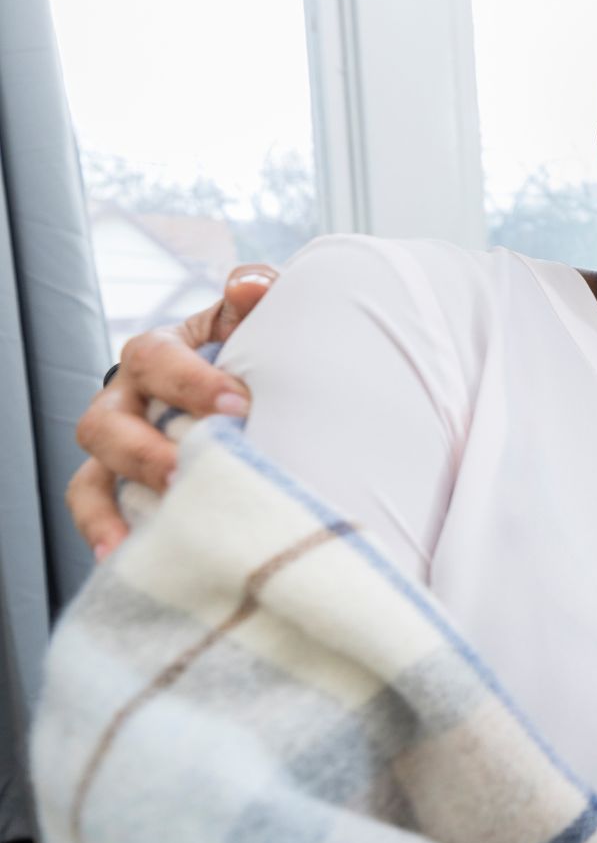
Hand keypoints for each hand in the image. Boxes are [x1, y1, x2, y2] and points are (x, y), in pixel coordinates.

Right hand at [68, 264, 278, 557]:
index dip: (189, 381)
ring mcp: (118, 449)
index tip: (237, 405)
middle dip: (147, 449)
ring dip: (121, 499)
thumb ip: (256, 291)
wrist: (250, 397)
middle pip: (107, 422)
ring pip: (94, 472)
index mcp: (158, 354)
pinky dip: (106, 533)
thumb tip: (249, 286)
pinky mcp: (121, 489)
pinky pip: (97, 511)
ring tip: (164, 516)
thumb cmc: (248, 351)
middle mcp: (126, 401)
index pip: (155, 359)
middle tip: (192, 466)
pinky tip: (128, 556)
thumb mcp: (253, 317)